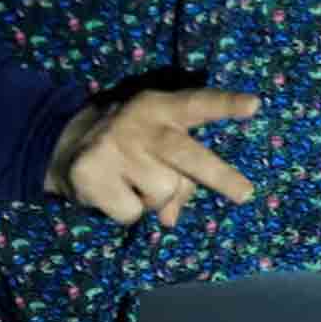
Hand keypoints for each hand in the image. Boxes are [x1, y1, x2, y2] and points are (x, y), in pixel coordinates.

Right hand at [43, 89, 259, 226]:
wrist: (64, 142)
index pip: (199, 103)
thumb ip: (179, 171)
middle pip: (186, 155)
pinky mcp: (90, 174)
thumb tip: (171, 218)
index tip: (255, 105)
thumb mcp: (158, 143)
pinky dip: (128, 211)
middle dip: (219, 176)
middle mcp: (140, 124)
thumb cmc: (132, 142)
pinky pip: (132, 212)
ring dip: (156, 198)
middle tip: (246, 194)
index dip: (226, 105)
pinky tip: (113, 191)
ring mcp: (114, 148)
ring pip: (162, 192)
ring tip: (135, 181)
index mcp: (163, 107)